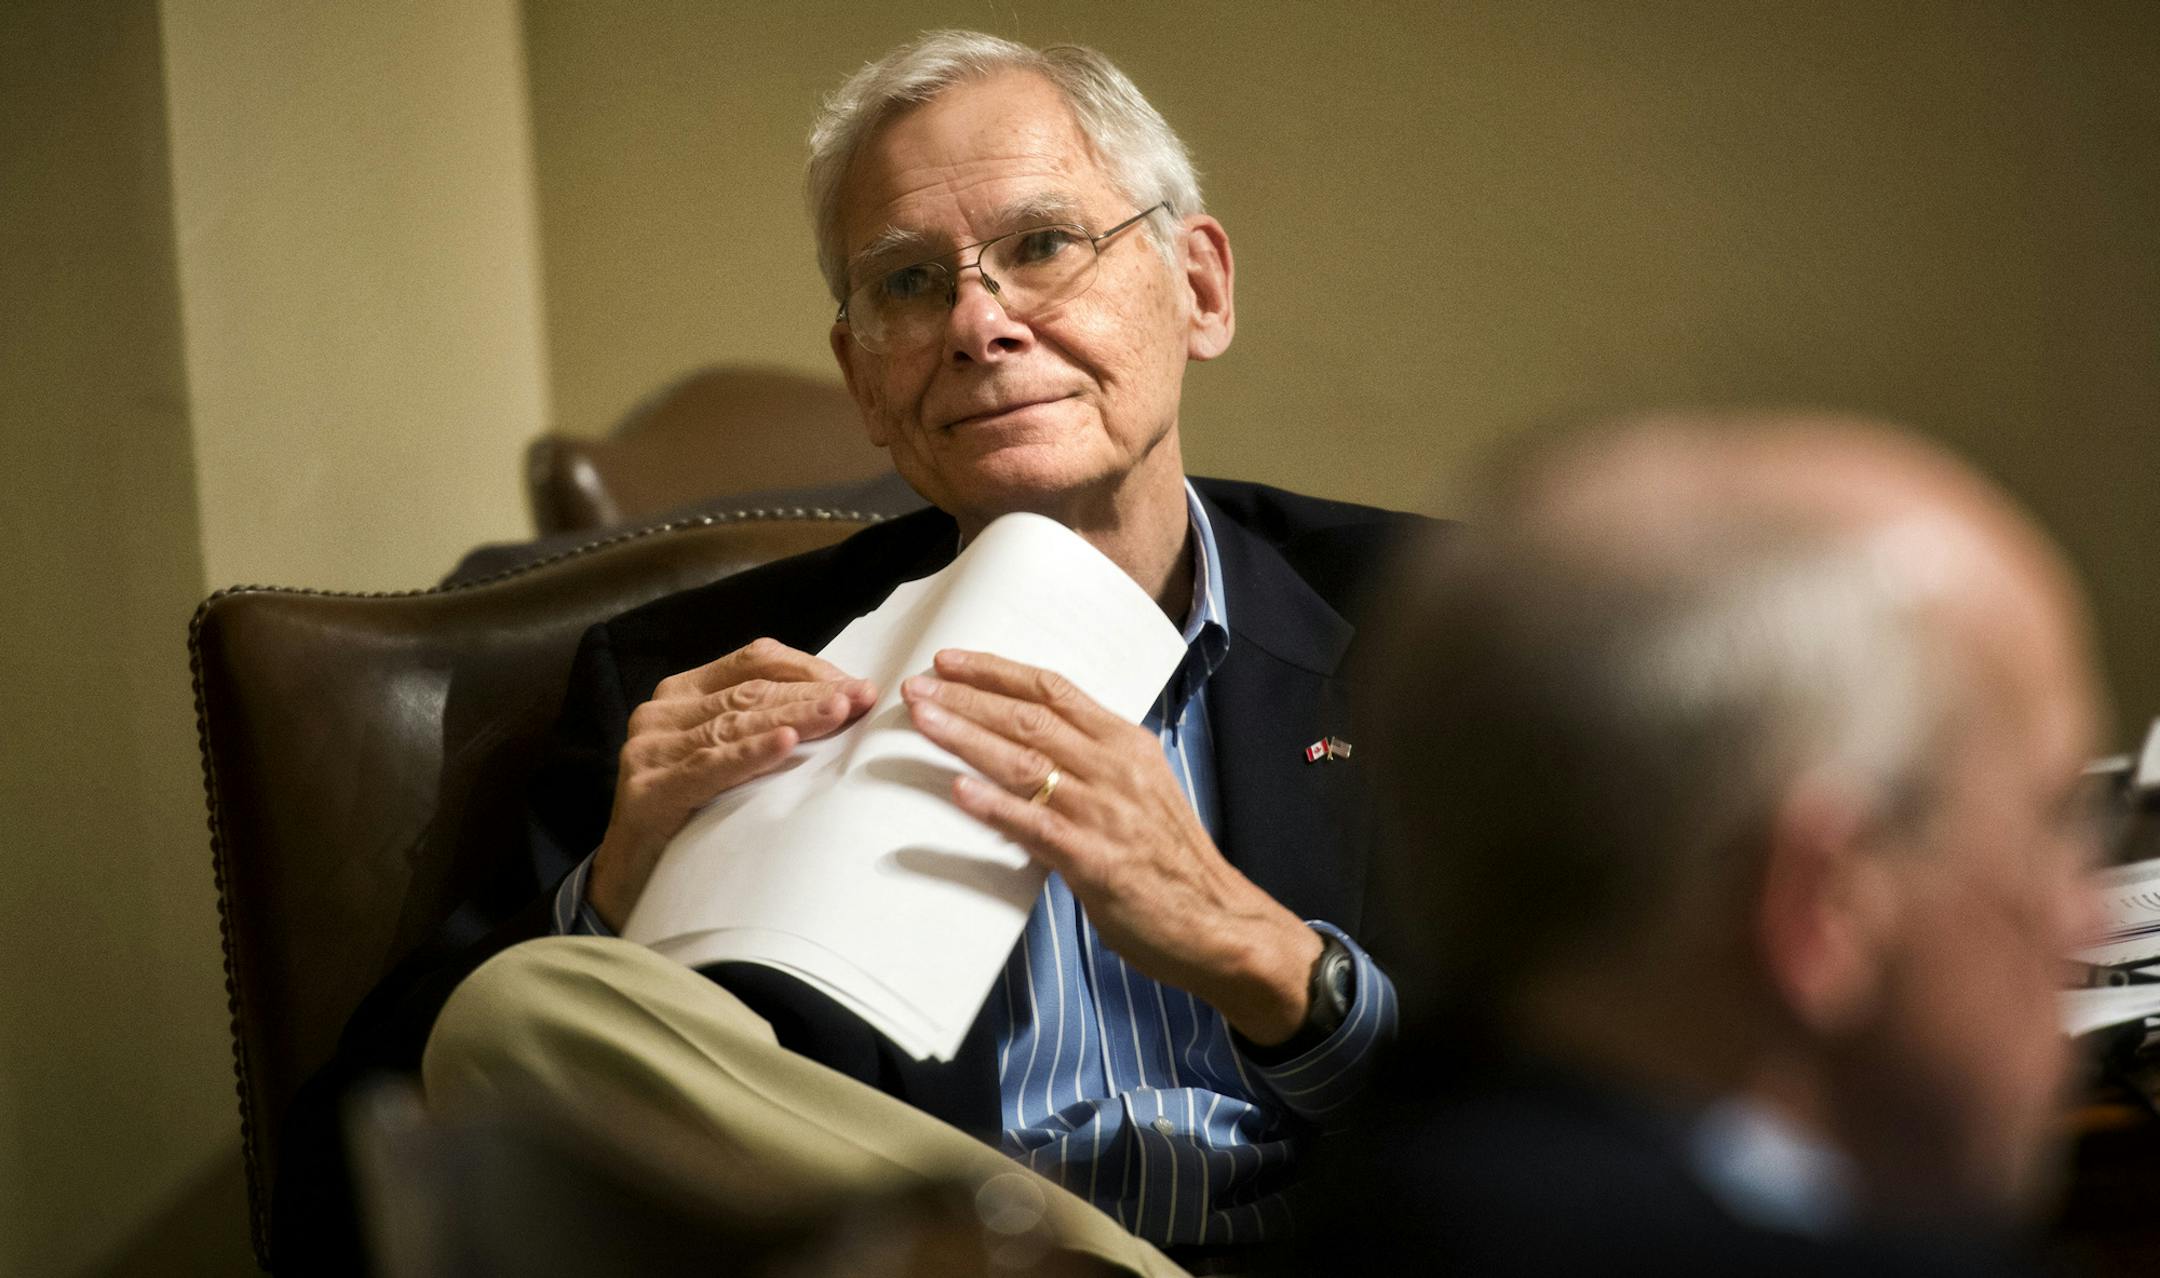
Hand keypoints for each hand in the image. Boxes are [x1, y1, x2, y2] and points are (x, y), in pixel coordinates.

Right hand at [589, 638, 875, 927]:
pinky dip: (751, 753)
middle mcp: (660, 713)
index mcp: (682, 693)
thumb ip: (760, 725)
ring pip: (734, 724)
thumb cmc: (690, 814)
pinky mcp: (648, 791)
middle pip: (750, 693)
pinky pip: (710, 766)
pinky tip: (787, 743)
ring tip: (839, 714)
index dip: (807, 669)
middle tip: (862, 697)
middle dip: (812, 694)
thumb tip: (840, 705)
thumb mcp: (726, 759)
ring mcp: (650, 750)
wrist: (630, 879)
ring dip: (793, 717)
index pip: (752, 662)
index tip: (856, 684)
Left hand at [902, 649, 1320, 1043]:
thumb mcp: (1140, 791)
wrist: (1218, 922)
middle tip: (915, 688)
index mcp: (1126, 744)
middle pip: (1029, 717)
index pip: (1053, 690)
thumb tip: (1034, 746)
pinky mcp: (1097, 862)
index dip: (995, 672)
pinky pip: (1036, 826)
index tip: (949, 662)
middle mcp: (1115, 768)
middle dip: (966, 698)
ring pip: (1025, 762)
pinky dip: (995, 807)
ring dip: (966, 738)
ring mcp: (1106, 813)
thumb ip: (1093, 765)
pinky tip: (959, 791)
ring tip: (923, 721)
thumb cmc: (1171, 861)